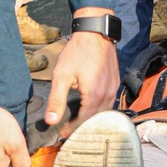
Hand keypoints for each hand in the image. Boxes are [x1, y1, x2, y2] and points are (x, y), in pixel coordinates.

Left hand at [44, 19, 119, 134]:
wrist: (95, 33)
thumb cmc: (77, 52)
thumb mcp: (62, 75)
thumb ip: (56, 99)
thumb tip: (51, 121)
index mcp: (94, 95)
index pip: (84, 121)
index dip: (72, 130)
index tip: (61, 134)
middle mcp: (107, 94)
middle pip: (96, 120)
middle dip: (82, 128)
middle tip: (69, 132)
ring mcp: (114, 88)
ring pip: (104, 113)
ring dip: (91, 120)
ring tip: (78, 124)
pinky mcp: (115, 83)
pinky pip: (108, 103)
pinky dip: (98, 110)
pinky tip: (89, 109)